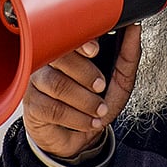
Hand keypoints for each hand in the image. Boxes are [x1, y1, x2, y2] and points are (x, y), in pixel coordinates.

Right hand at [23, 24, 140, 158]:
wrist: (80, 138)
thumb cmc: (96, 102)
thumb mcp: (119, 80)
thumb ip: (127, 55)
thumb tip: (134, 28)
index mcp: (68, 50)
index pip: (66, 36)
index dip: (80, 42)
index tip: (95, 50)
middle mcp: (48, 62)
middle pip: (59, 58)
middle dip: (85, 73)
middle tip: (101, 86)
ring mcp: (37, 83)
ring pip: (56, 84)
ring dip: (84, 100)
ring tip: (99, 109)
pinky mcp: (32, 106)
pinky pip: (52, 108)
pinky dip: (76, 118)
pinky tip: (89, 122)